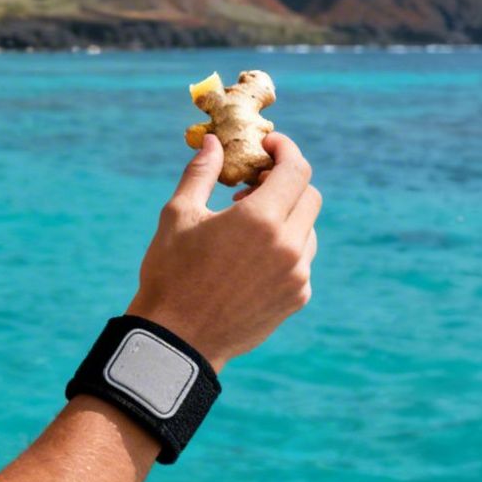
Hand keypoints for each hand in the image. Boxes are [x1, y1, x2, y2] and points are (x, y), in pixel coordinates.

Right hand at [126, 132, 321, 372]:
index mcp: (260, 219)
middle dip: (286, 181)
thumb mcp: (179, 215)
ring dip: (288, 215)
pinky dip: (285, 247)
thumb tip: (213, 142)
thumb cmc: (171, 273)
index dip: (285, 149)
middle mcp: (288, 246)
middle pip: (310, 195)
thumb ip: (202, 173)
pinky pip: (302, 260)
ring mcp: (297, 275)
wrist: (178, 339)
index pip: (296, 169)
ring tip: (249, 223)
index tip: (268, 145)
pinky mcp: (297, 298)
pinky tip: (252, 255)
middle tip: (253, 183)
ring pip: (308, 228)